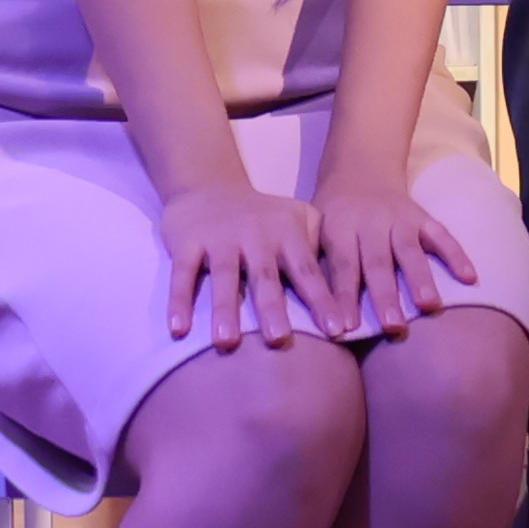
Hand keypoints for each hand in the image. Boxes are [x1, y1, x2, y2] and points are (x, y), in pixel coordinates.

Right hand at [151, 178, 339, 345]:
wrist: (209, 184)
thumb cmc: (262, 215)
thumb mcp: (299, 217)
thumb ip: (321, 244)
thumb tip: (350, 286)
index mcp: (287, 235)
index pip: (308, 272)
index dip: (323, 301)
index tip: (338, 332)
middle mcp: (255, 237)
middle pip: (265, 278)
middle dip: (273, 309)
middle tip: (280, 341)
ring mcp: (220, 240)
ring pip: (224, 278)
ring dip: (225, 310)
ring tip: (226, 342)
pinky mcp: (188, 243)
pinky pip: (183, 275)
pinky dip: (179, 301)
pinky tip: (178, 330)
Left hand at [302, 173, 476, 337]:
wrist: (359, 168)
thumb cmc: (333, 215)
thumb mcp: (316, 231)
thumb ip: (320, 265)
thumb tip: (320, 313)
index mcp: (340, 226)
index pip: (343, 265)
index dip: (343, 297)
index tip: (343, 329)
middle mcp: (371, 221)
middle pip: (378, 262)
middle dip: (385, 296)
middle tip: (392, 327)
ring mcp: (400, 218)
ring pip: (410, 251)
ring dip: (420, 279)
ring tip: (429, 306)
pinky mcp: (423, 218)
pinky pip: (442, 236)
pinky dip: (457, 255)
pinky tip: (470, 278)